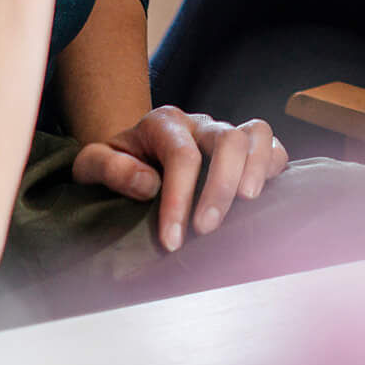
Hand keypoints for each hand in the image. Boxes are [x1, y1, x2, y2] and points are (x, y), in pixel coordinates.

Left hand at [70, 106, 289, 252]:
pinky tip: (261, 196)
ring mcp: (225, 132)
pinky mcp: (244, 147)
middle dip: (221, 187)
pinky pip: (272, 145)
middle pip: (227, 140)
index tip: (172, 241)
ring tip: (246, 204)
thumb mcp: (91, 164)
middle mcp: (199, 123)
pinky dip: (273, 166)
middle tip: (207, 230)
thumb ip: (107, 167)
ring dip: (256, 170)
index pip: (182, 156)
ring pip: (256, 133)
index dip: (179, 199)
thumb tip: (147, 184)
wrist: (131, 154)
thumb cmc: (115, 163)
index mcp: (163, 123)